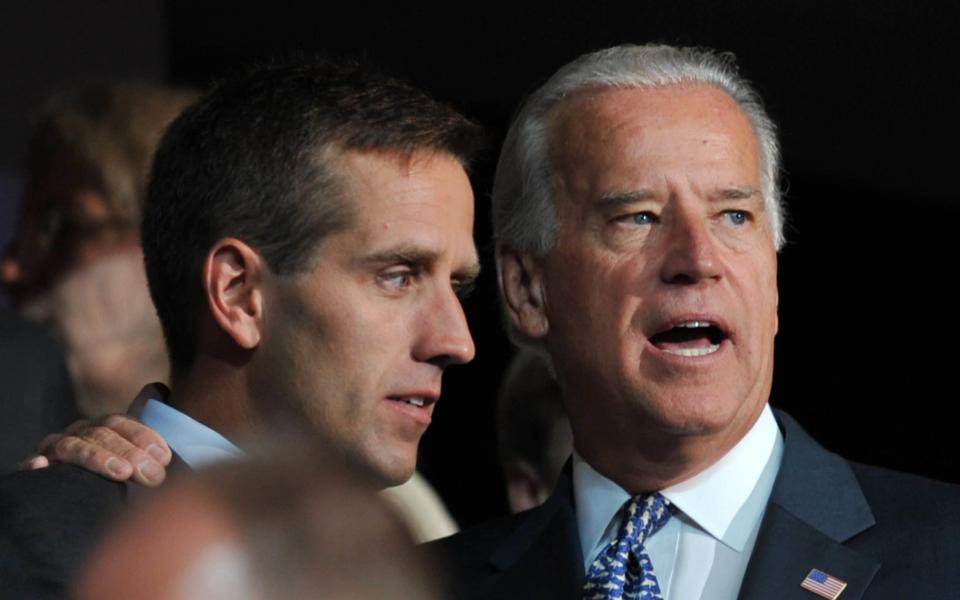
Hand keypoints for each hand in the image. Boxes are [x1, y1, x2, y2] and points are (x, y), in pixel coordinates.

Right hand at [23, 414, 171, 486]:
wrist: (73, 492)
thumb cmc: (113, 469)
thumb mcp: (132, 451)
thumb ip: (146, 430)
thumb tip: (158, 388)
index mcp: (104, 426)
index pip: (123, 423)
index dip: (144, 436)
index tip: (164, 456)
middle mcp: (81, 432)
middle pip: (103, 434)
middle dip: (130, 452)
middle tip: (151, 473)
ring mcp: (57, 447)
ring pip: (76, 447)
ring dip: (99, 458)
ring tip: (122, 473)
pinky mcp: (37, 464)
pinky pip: (33, 461)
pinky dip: (37, 463)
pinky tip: (42, 465)